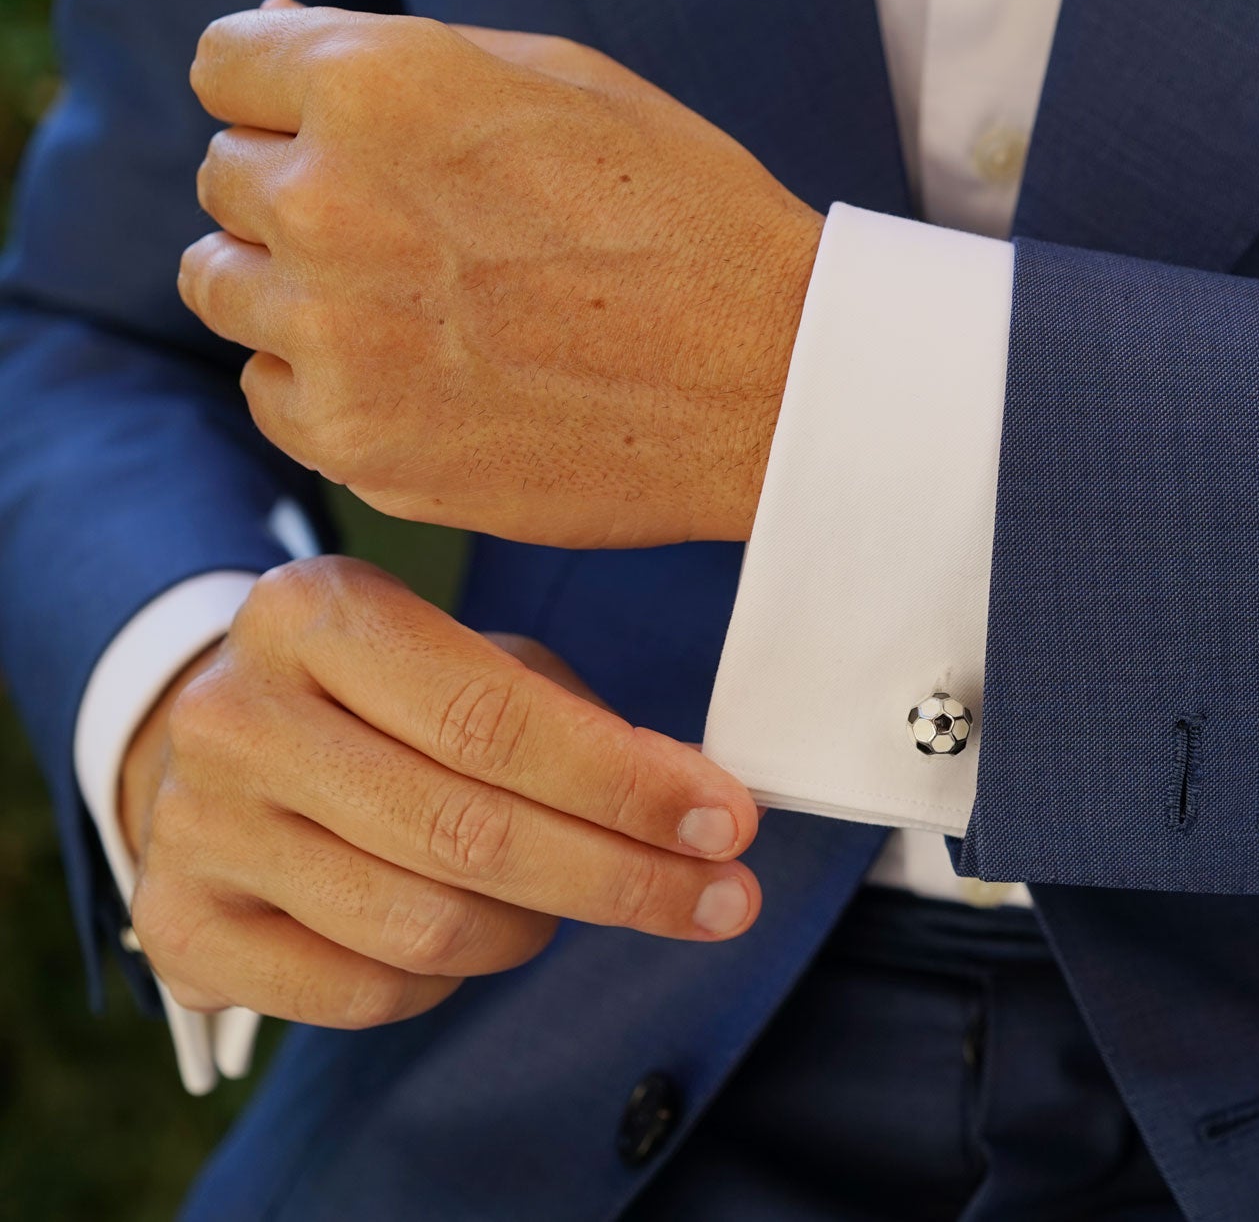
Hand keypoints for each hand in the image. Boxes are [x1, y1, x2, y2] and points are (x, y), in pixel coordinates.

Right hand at [118, 556, 761, 1027]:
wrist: (229, 748)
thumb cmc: (390, 701)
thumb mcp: (476, 662)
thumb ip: (577, 721)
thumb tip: (692, 803)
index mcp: (315, 614)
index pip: (493, 718)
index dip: (626, 784)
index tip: (729, 823)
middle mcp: (237, 716)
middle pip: (468, 831)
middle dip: (624, 876)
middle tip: (725, 899)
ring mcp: (197, 827)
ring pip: (423, 925)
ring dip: (534, 929)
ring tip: (568, 902)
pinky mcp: (182, 927)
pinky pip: (363, 993)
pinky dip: (445, 982)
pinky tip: (471, 936)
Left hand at [178, 0, 822, 547]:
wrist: (775, 382)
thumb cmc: (685, 215)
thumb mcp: (556, 79)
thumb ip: (395, 53)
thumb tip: (271, 32)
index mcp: (377, 84)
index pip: (225, 67)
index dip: (289, 97)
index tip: (347, 135)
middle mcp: (330, 204)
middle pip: (225, 180)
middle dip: (302, 192)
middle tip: (419, 233)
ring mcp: (335, 337)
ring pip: (221, 285)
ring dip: (294, 287)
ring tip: (414, 305)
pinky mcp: (356, 444)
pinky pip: (268, 393)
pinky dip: (323, 383)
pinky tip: (423, 376)